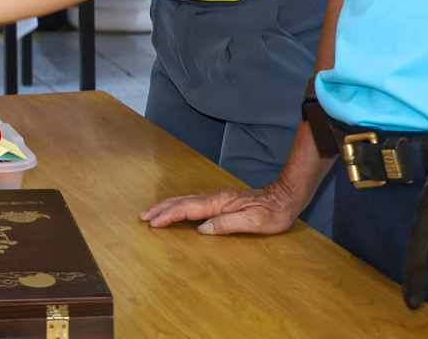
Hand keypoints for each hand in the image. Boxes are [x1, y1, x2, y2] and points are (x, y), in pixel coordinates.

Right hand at [141, 181, 303, 235]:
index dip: (169, 216)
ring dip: (167, 206)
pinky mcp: (221, 201)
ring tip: (153, 213)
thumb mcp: (253, 222)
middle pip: (181, 201)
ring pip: (185, 200)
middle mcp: (215, 198)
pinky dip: (178, 206)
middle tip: (143, 217)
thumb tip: (202, 229)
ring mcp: (217, 198)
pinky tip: (176, 210)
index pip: (188, 209)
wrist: (285, 197)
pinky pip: (193, 202)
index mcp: (219, 203)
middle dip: (161, 209)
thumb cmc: (272, 212)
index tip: (153, 223)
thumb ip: (226, 224)